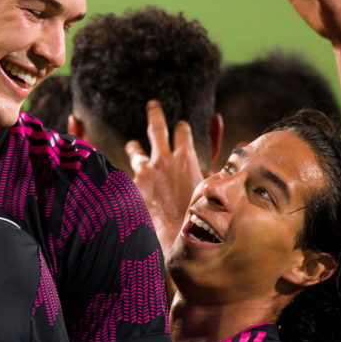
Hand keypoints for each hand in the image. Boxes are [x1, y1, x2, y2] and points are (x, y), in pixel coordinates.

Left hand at [125, 101, 203, 253]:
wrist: (174, 236)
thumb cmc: (196, 214)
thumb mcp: (209, 187)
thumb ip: (209, 168)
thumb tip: (217, 155)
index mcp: (184, 157)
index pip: (182, 130)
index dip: (181, 128)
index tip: (180, 127)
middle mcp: (162, 160)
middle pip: (157, 128)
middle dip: (155, 113)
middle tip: (152, 105)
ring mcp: (144, 172)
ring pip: (136, 150)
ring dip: (135, 147)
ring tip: (133, 146)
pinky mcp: (130, 185)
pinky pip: (125, 174)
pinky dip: (125, 175)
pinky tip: (123, 179)